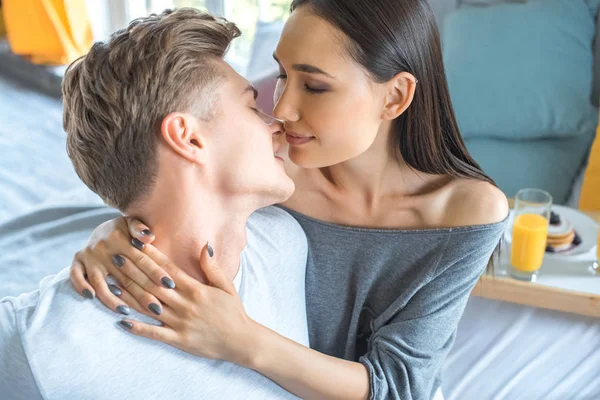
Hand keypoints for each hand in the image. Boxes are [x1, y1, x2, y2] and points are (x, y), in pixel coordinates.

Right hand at [69, 216, 178, 318]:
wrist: (102, 228)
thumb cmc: (125, 230)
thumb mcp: (133, 223)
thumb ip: (141, 229)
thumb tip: (149, 237)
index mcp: (120, 237)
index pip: (141, 259)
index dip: (156, 272)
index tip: (169, 285)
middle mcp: (102, 247)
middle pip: (125, 275)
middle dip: (142, 294)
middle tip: (156, 309)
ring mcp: (89, 256)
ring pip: (100, 282)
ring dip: (112, 299)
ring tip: (126, 311)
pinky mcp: (76, 261)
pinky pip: (76, 276)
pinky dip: (81, 286)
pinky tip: (91, 298)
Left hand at [117, 243, 257, 365]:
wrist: (242, 341)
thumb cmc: (233, 312)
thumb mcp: (226, 286)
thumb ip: (212, 267)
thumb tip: (205, 245)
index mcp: (196, 289)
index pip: (168, 268)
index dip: (151, 255)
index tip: (136, 243)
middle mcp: (185, 304)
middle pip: (153, 284)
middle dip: (133, 269)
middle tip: (116, 256)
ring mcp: (180, 323)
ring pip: (150, 306)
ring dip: (129, 294)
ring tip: (110, 283)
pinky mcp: (178, 340)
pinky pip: (154, 333)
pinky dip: (138, 327)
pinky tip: (121, 321)